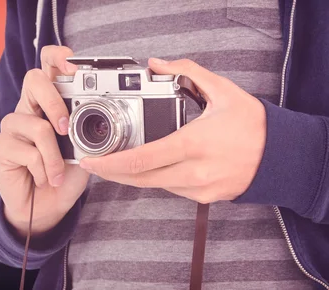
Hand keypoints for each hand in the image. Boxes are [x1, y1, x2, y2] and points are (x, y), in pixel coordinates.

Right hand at [0, 45, 89, 236]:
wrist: (47, 207)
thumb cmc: (65, 174)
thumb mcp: (86, 151)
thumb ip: (90, 131)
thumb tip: (103, 119)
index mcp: (49, 102)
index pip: (48, 65)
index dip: (58, 56)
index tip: (75, 66)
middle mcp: (28, 107)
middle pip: (33, 79)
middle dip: (54, 101)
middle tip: (65, 128)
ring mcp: (12, 126)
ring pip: (38, 127)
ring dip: (54, 158)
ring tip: (58, 175)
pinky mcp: (1, 146)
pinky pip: (28, 152)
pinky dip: (43, 171)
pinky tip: (44, 179)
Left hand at [79, 58, 266, 203]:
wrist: (283, 156)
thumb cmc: (254, 124)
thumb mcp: (222, 90)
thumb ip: (187, 73)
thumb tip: (157, 64)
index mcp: (193, 144)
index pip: (142, 160)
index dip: (110, 164)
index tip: (91, 162)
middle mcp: (193, 171)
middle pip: (140, 179)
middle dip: (112, 173)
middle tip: (94, 165)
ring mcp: (199, 188)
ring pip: (155, 185)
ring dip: (133, 176)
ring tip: (118, 163)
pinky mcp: (206, 198)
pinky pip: (172, 189)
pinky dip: (157, 178)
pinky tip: (152, 167)